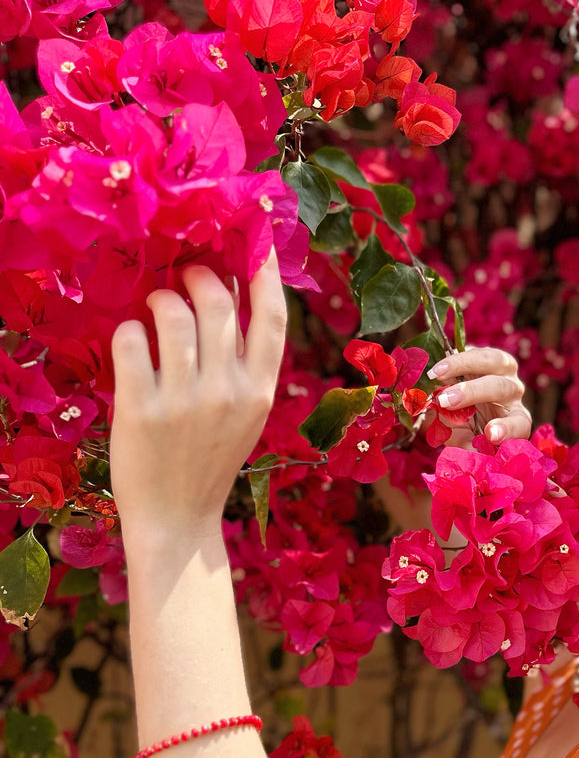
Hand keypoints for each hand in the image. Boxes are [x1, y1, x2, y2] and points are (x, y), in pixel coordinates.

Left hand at [109, 250, 286, 540]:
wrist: (178, 519)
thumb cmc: (209, 461)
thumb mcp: (245, 415)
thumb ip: (244, 364)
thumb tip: (229, 293)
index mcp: (261, 392)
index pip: (272, 317)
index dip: (264, 270)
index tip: (255, 238)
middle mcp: (228, 392)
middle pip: (217, 303)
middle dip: (197, 276)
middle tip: (184, 276)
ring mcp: (184, 401)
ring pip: (172, 314)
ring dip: (159, 299)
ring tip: (155, 309)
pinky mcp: (141, 409)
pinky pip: (131, 341)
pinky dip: (128, 331)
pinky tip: (132, 342)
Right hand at [425, 346, 531, 446]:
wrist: (452, 404)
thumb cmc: (462, 428)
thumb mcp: (462, 441)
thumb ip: (465, 446)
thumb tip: (466, 454)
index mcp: (515, 420)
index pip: (519, 424)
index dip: (507, 429)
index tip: (490, 435)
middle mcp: (513, 394)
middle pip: (501, 388)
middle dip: (473, 393)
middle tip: (447, 401)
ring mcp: (503, 370)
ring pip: (493, 361)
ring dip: (462, 366)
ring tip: (437, 375)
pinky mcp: (487, 355)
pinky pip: (476, 351)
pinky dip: (454, 358)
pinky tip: (436, 368)